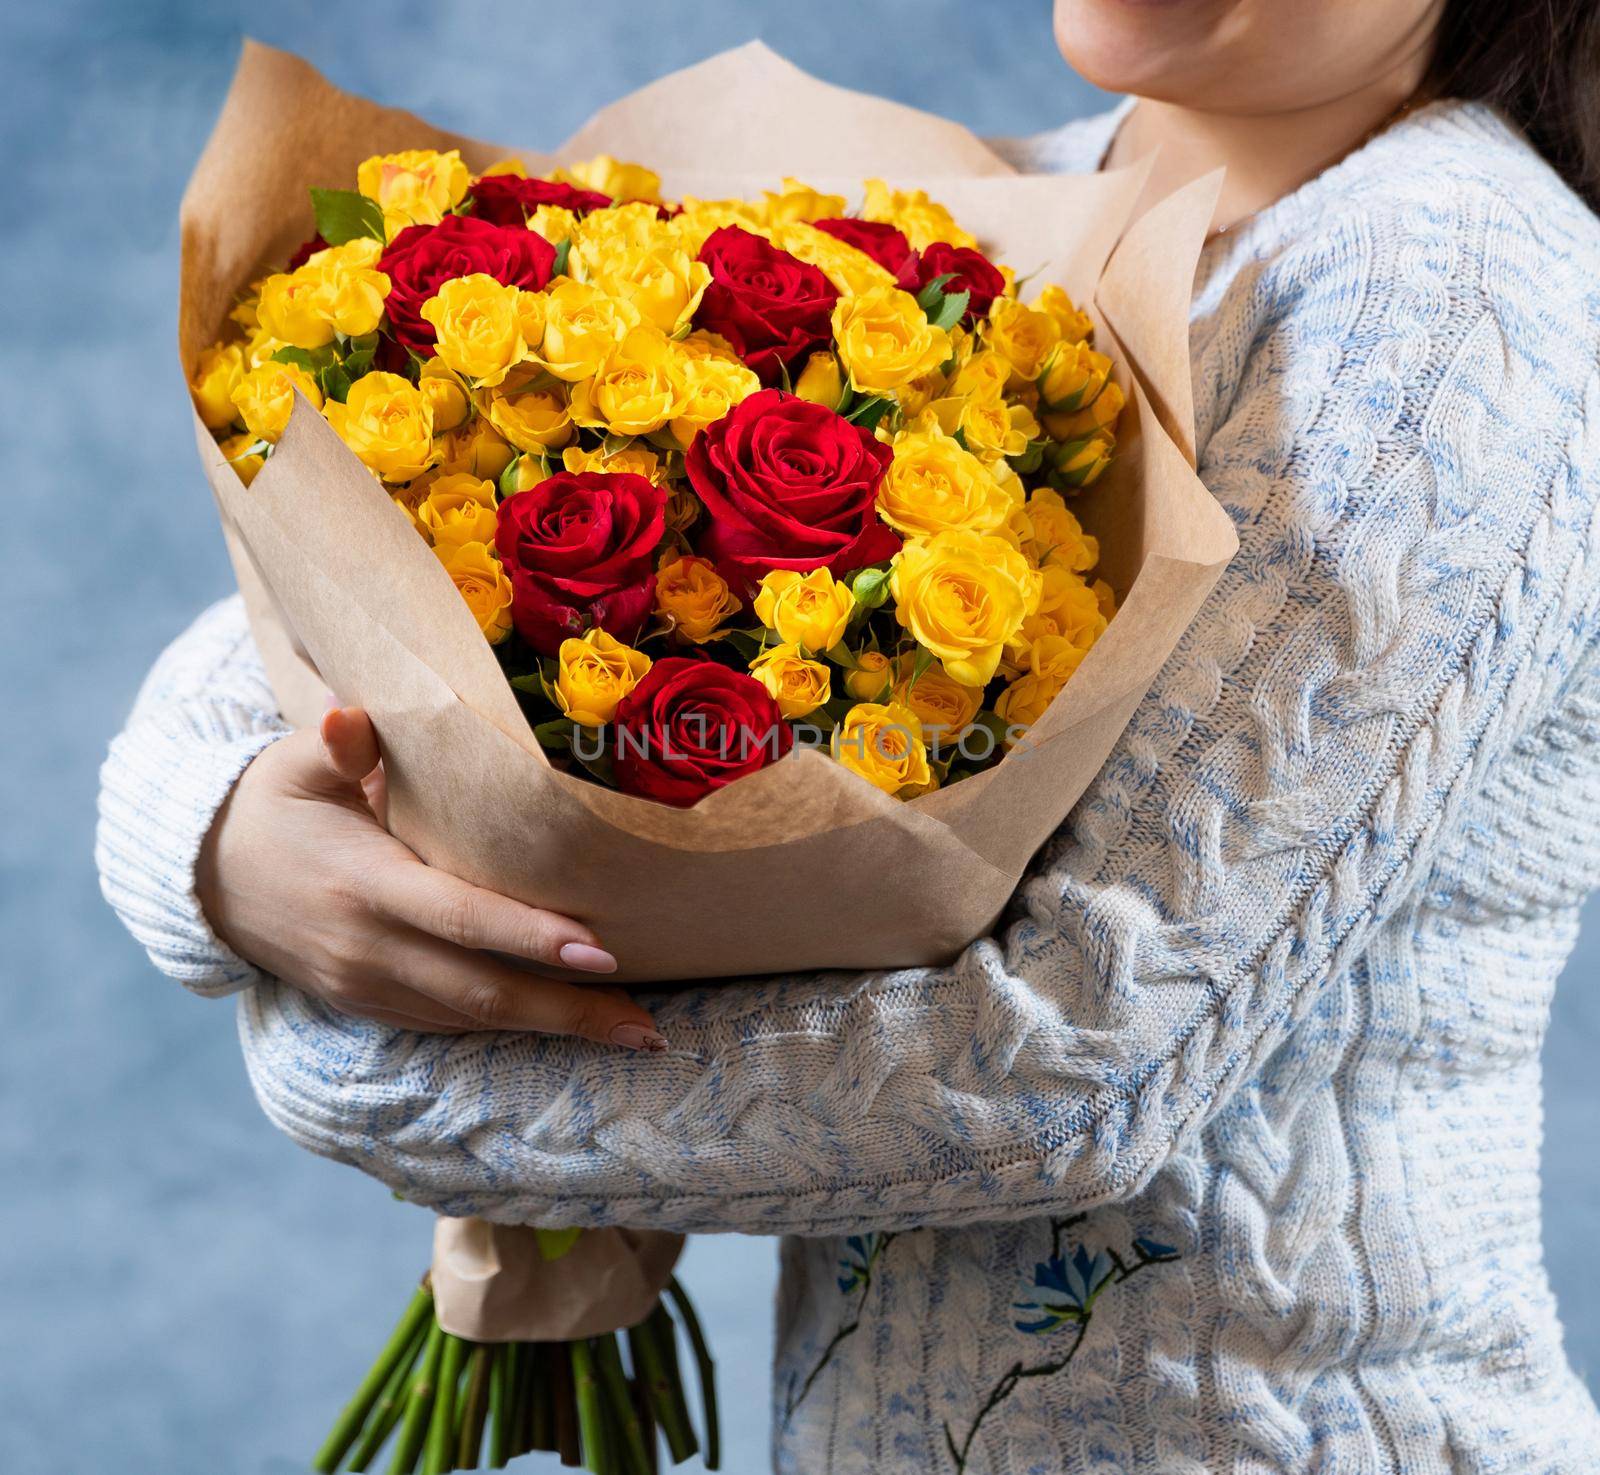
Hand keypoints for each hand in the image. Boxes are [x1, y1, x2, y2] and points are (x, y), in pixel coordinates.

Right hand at [195, 705, 667, 1048]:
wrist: (206, 878)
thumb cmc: (273, 805)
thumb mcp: (295, 765)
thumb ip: (338, 746)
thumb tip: (355, 715)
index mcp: (365, 882)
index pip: (460, 916)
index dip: (530, 936)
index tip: (600, 949)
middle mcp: (371, 948)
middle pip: (483, 990)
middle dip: (569, 1010)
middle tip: (647, 1029)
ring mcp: (372, 987)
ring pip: (476, 1018)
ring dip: (556, 1030)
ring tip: (635, 1035)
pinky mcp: (374, 1006)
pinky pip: (454, 1023)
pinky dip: (514, 1028)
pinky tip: (573, 1026)